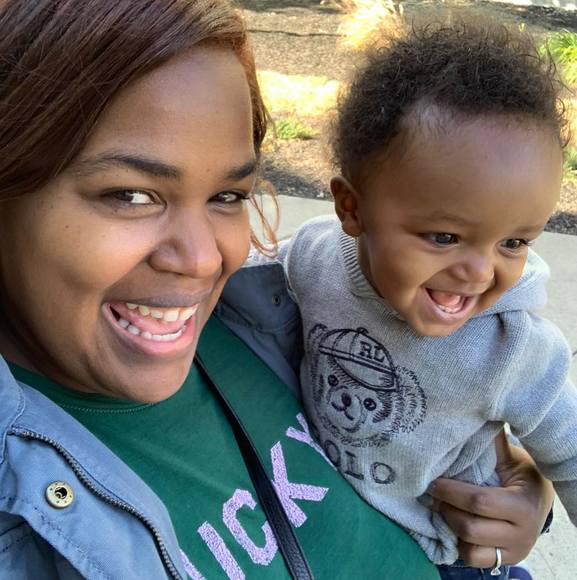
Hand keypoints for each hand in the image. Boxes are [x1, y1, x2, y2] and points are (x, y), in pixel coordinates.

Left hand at [428, 430, 553, 567]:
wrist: (540, 501)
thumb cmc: (520, 474)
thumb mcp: (511, 458)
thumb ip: (492, 443)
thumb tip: (474, 412)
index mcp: (522, 505)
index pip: (479, 502)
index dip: (451, 491)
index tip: (433, 481)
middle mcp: (521, 533)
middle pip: (470, 527)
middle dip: (446, 509)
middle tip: (433, 494)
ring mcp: (513, 551)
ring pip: (469, 547)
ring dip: (449, 526)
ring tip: (441, 507)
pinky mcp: (503, 562)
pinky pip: (473, 560)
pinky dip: (459, 544)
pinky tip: (453, 525)